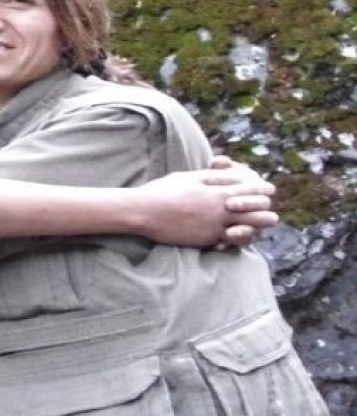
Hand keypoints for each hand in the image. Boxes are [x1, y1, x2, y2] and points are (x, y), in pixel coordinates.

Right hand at [138, 167, 276, 247]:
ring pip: (248, 227)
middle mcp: (220, 208)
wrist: (144, 211)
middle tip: (269, 210)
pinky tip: (238, 236)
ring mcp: (214, 225)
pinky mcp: (206, 239)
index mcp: (216, 190)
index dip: (261, 189)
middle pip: (255, 208)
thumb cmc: (162, 190)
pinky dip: (237, 238)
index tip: (269, 189)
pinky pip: (230, 240)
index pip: (248, 188)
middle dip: (265, 209)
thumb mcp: (188, 177)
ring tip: (263, 225)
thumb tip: (227, 175)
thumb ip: (210, 178)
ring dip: (257, 225)